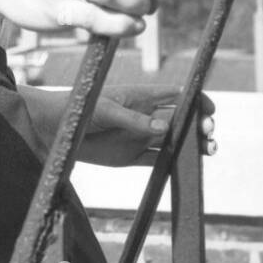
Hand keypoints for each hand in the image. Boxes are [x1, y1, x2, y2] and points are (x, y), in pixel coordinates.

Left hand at [83, 83, 215, 166]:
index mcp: (140, 97)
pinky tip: (186, 166)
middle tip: (208, 132)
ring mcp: (139, 137)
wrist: (52, 128)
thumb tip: (164, 128)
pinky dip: (174, 164)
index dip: (196, 101)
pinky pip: (158, 161)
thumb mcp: (106, 111)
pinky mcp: (131, 157)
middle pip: (180, 121)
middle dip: (199, 125)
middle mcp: (145, 117)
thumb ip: (133, 120)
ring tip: (209, 150)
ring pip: (174, 142)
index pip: (175, 96)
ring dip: (193, 146)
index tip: (209, 109)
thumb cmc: (78, 108)